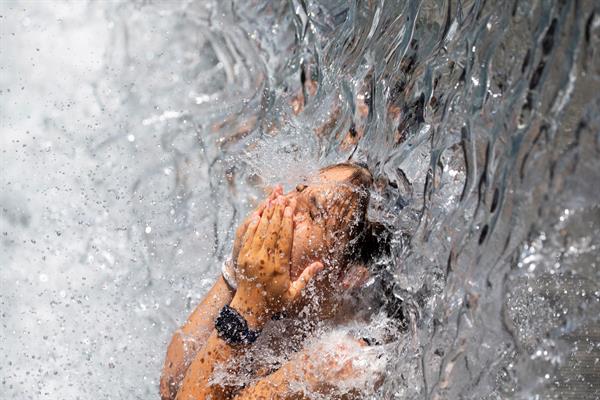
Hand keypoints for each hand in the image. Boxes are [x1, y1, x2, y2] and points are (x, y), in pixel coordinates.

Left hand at [232, 195, 322, 322]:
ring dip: (267, 214)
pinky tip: (258, 214)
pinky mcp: (242, 257)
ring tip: (272, 201)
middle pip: (273, 230)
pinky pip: (248, 237)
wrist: (249, 308)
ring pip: (260, 230)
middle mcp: (265, 259)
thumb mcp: (294, 292)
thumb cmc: (274, 301)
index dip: (287, 221)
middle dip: (278, 212)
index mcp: (279, 266)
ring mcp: (252, 257)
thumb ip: (307, 277)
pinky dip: (253, 225)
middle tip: (283, 197)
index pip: (284, 238)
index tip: (290, 208)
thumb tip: (321, 264)